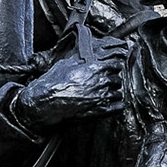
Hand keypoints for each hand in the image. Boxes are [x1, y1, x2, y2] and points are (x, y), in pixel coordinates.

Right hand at [13, 35, 129, 129]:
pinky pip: (118, 107)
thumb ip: (81, 59)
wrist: (48, 102)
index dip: (114, 65)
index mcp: (95, 68)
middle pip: (117, 79)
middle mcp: (102, 82)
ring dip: (114, 92)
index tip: (112, 67)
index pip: (116, 64)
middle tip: (106, 81)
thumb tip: (85, 55)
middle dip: (113, 79)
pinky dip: (116, 105)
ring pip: (118, 93)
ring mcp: (102, 97)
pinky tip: (111, 103)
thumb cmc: (54, 82)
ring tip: (107, 93)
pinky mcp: (101, 111)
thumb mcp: (67, 63)